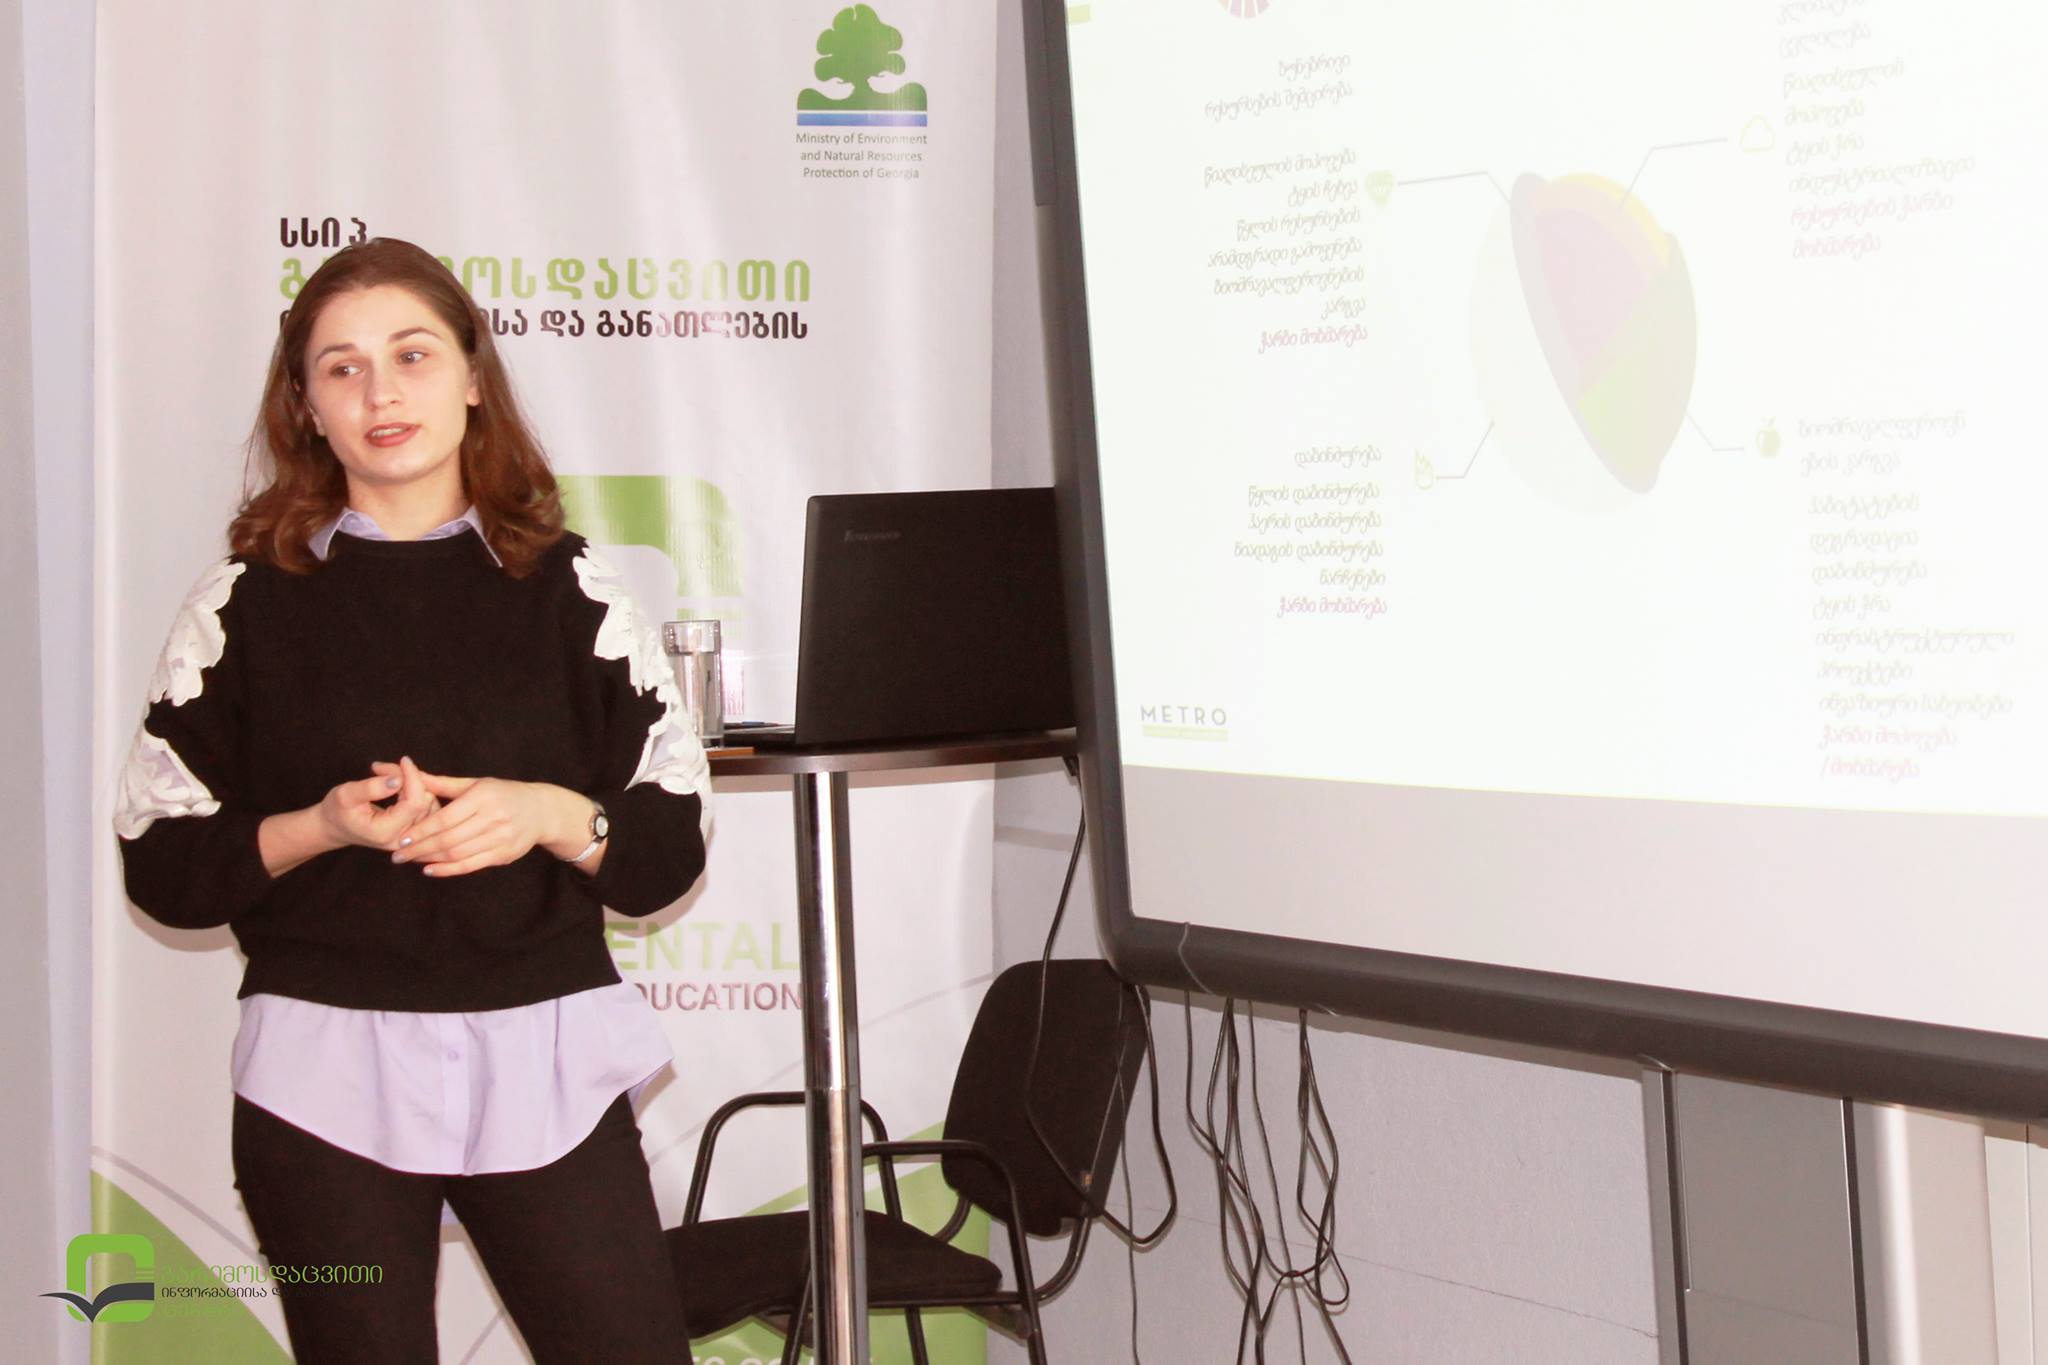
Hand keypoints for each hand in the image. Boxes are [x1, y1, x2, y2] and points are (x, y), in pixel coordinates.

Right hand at [316, 756, 437, 851]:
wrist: (335, 827)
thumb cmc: (337, 810)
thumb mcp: (346, 795)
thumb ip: (372, 788)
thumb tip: (398, 780)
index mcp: (386, 833)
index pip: (414, 803)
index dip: (413, 778)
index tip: (403, 760)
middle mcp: (403, 839)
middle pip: (424, 801)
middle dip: (409, 778)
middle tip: (382, 769)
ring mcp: (411, 837)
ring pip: (429, 801)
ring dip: (412, 782)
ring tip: (386, 775)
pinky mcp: (415, 829)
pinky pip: (426, 804)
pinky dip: (415, 789)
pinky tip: (397, 783)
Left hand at [385, 763, 590, 877]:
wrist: (542, 811)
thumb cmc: (503, 794)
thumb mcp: (475, 783)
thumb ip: (441, 784)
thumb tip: (408, 774)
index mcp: (483, 796)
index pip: (445, 818)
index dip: (421, 830)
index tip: (401, 838)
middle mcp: (494, 817)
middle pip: (449, 839)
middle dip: (420, 848)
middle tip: (397, 854)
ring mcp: (501, 838)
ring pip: (458, 854)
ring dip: (430, 859)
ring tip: (411, 861)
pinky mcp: (504, 855)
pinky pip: (471, 865)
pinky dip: (448, 870)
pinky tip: (431, 870)